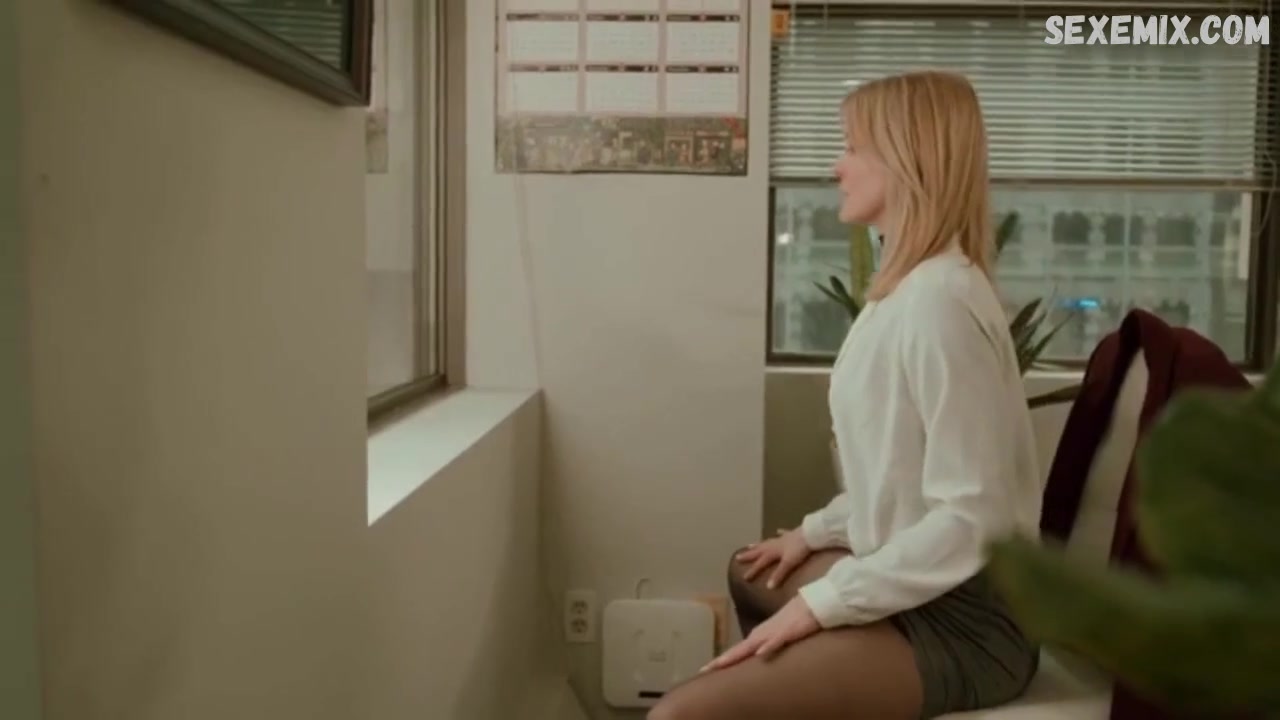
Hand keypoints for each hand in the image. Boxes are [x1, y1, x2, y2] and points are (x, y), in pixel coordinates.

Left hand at [701, 595, 820, 671]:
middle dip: (720, 661)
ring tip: (720, 664)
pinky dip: (768, 647)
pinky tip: (760, 654)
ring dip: (736, 655)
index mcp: (758, 637)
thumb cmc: (794, 620)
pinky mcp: (788, 632)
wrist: (812, 603)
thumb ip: (767, 646)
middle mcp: (761, 635)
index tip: (704, 670)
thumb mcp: (777, 636)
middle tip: (703, 670)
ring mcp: (773, 633)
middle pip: (737, 651)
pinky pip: (777, 641)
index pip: (736, 651)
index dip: (721, 661)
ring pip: (751, 646)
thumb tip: (758, 658)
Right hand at [735, 527, 811, 589]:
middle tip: (738, 557)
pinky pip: (782, 534)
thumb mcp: (789, 564)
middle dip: (749, 555)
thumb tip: (768, 587)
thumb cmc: (799, 550)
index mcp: (773, 552)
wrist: (811, 534)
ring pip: (767, 542)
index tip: (744, 577)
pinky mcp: (791, 534)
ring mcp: (782, 539)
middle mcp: (774, 544)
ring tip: (750, 545)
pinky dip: (779, 533)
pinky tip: (777, 531)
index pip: (760, 563)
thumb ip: (779, 574)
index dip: (753, 570)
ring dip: (759, 544)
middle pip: (759, 551)